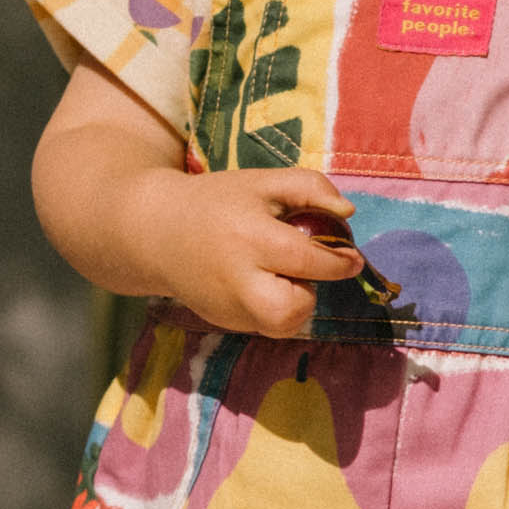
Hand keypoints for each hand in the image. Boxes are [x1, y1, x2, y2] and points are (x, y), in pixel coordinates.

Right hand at [138, 167, 365, 336]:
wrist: (156, 232)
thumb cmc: (218, 202)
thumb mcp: (263, 182)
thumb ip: (310, 187)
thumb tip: (349, 212)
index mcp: (250, 237)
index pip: (307, 260)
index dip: (339, 262)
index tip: (353, 258)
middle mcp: (237, 279)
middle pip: (291, 309)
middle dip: (309, 293)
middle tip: (300, 270)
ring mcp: (227, 307)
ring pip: (281, 325)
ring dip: (293, 304)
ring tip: (277, 275)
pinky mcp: (222, 321)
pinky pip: (264, 326)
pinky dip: (272, 309)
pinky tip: (257, 283)